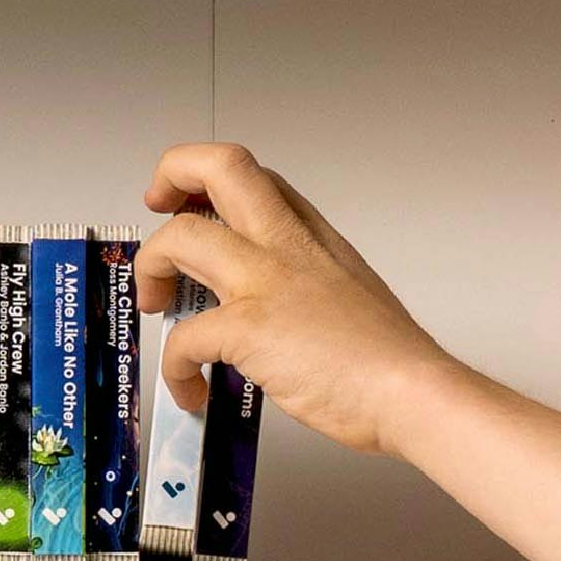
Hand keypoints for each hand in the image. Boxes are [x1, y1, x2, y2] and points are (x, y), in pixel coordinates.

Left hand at [136, 143, 463, 455]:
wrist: (410, 392)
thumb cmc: (391, 361)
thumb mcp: (353, 295)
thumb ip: (311, 287)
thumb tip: (281, 311)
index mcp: (312, 238)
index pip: (254, 178)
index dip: (212, 182)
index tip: (193, 204)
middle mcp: (286, 246)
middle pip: (220, 167)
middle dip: (171, 174)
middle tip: (155, 210)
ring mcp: (265, 282)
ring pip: (180, 238)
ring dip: (150, 269)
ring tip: (155, 306)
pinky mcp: (248, 329)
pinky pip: (182, 338)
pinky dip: (174, 368)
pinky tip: (189, 391)